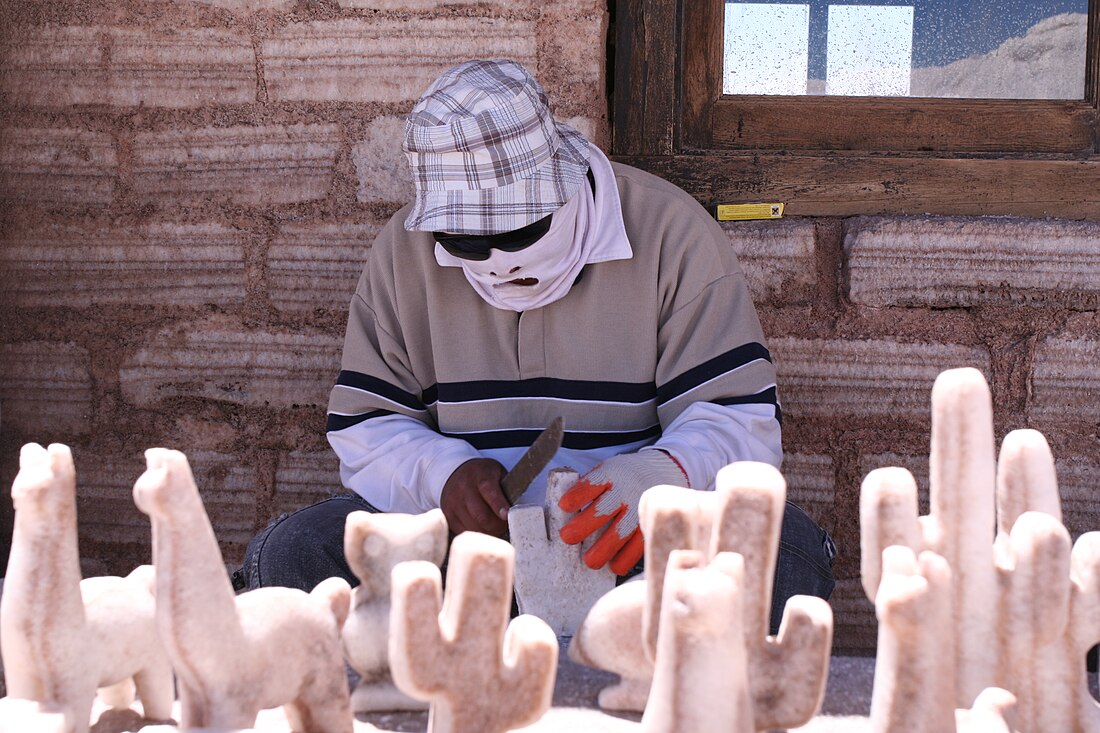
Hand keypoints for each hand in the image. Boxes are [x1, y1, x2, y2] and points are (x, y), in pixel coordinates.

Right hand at [440, 458, 509, 537]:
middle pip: (482, 516)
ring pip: (474, 527)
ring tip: (494, 526)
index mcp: (480, 475)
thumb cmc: (483, 475)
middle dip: (497, 525)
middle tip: (504, 525)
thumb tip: (517, 511)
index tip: (507, 516)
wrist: (456, 472)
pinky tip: (481, 526)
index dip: (499, 505)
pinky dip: (475, 532)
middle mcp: (464, 488)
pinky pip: (464, 531)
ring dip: (488, 532)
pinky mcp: (448, 515)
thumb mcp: (498, 473)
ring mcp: (453, 502)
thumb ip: (508, 489)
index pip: (489, 491)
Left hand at [557, 450, 687, 574]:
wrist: (662, 470)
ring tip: (590, 561)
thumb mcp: (607, 471)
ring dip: (604, 549)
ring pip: (621, 532)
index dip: (577, 496)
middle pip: (603, 509)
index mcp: (610, 475)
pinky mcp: (649, 524)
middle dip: (583, 525)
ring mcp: (638, 509)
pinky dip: (626, 557)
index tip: (564, 506)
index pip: (591, 484)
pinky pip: (639, 544)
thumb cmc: (624, 476)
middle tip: (567, 537)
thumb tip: (563, 511)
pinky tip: (614, 566)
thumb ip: (590, 488)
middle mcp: (625, 491)